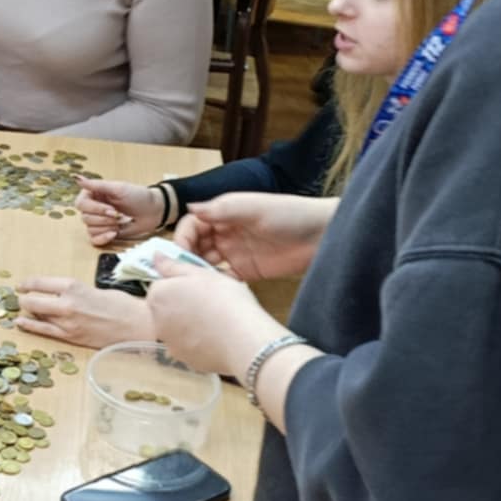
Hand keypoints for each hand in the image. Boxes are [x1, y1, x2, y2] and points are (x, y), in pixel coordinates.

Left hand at [15, 276, 153, 347]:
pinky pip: (43, 330)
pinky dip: (30, 325)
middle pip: (32, 299)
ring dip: (29, 311)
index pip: (40, 282)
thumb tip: (56, 295)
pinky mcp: (70, 337)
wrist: (136, 325)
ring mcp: (67, 322)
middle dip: (25, 298)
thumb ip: (73, 292)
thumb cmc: (120, 304)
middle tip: (22, 297)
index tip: (22, 285)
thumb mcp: (93, 289)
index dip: (27, 283)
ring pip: (36, 314)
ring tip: (24, 308)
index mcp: (73, 286)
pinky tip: (20, 323)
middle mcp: (67, 303)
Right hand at [75, 176, 164, 246]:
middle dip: (104, 219)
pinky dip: (103, 238)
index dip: (96, 209)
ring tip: (119, 223)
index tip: (112, 209)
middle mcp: (93, 207)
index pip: (81, 204)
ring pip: (90, 229)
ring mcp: (99, 221)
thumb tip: (77, 179)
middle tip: (118, 215)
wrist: (153, 211)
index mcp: (93, 194)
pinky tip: (114, 233)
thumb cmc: (138, 197)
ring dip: (106, 227)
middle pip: (85, 218)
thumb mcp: (118, 188)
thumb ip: (97, 185)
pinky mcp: (104, 233)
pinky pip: (94, 240)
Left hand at [145, 259, 286, 378]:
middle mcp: (157, 321)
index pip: (161, 285)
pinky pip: (189, 346)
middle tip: (209, 301)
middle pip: (166, 308)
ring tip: (216, 319)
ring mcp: (170, 344)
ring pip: (177, 328)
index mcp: (158, 296)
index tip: (199, 285)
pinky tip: (218, 336)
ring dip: (189, 323)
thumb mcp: (201, 273)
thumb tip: (155, 257)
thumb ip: (173, 266)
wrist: (243, 340)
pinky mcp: (185, 361)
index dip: (181, 283)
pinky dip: (199, 341)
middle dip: (182, 303)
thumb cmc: (224, 299)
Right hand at [175, 192, 336, 281]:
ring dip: (197, 273)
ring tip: (192, 286)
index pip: (192, 224)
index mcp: (224, 212)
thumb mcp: (253, 208)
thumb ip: (221, 209)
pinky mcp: (247, 272)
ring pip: (206, 263)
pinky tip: (210, 292)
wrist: (322, 235)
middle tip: (180, 275)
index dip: (182, 237)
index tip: (178, 253)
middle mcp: (226, 232)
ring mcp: (236, 252)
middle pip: (195, 245)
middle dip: (185, 258)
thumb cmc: (290, 214)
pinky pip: (223, 279)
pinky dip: (213, 285)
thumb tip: (190, 207)